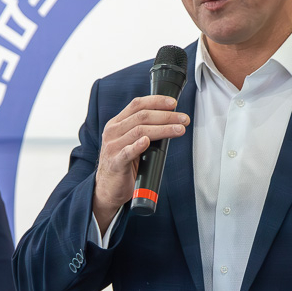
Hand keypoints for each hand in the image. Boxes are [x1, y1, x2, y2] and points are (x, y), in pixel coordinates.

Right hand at [93, 95, 188, 230]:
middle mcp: (113, 132)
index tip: (173, 103)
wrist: (107, 189)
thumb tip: (170, 121)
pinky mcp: (115, 163)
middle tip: (184, 118)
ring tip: (179, 129)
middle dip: (166, 116)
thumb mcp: (129, 142)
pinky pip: (127, 152)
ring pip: (140, 131)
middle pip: (142, 116)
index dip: (156, 101)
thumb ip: (142, 130)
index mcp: (116, 123)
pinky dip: (138, 145)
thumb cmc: (123, 164)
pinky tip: (148, 142)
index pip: (137, 104)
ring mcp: (112, 147)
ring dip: (163, 129)